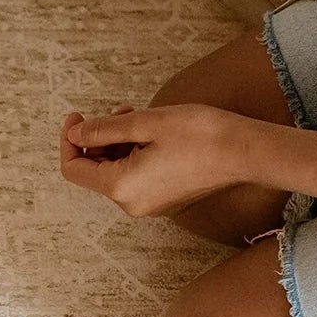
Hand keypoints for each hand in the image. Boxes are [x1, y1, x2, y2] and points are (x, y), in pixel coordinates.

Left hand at [58, 105, 250, 217]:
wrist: (246, 152)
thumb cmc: (199, 134)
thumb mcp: (144, 123)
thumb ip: (103, 130)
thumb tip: (75, 133)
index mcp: (122, 187)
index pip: (74, 169)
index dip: (70, 140)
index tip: (78, 115)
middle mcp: (133, 204)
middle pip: (95, 172)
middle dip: (99, 139)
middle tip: (120, 112)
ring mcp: (151, 205)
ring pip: (116, 172)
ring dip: (118, 144)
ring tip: (138, 118)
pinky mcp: (166, 199)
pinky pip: (136, 177)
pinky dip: (134, 154)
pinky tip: (152, 134)